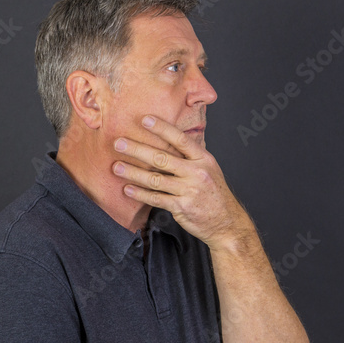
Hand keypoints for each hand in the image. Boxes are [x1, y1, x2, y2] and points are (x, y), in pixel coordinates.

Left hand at [112, 114, 251, 249]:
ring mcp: (189, 190)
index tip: (144, 120)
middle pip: (162, 158)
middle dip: (138, 150)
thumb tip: (167, 140)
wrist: (227, 222)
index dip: (162, 128)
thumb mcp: (209, 168)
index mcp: (203, 159)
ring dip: (134, 173)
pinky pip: (157, 199)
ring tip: (116, 167)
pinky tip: (128, 189)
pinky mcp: (182, 207)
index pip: (180, 139)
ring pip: (156, 179)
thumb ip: (190, 156)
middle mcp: (197, 172)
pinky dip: (140, 194)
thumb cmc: (214, 192)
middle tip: (119, 143)